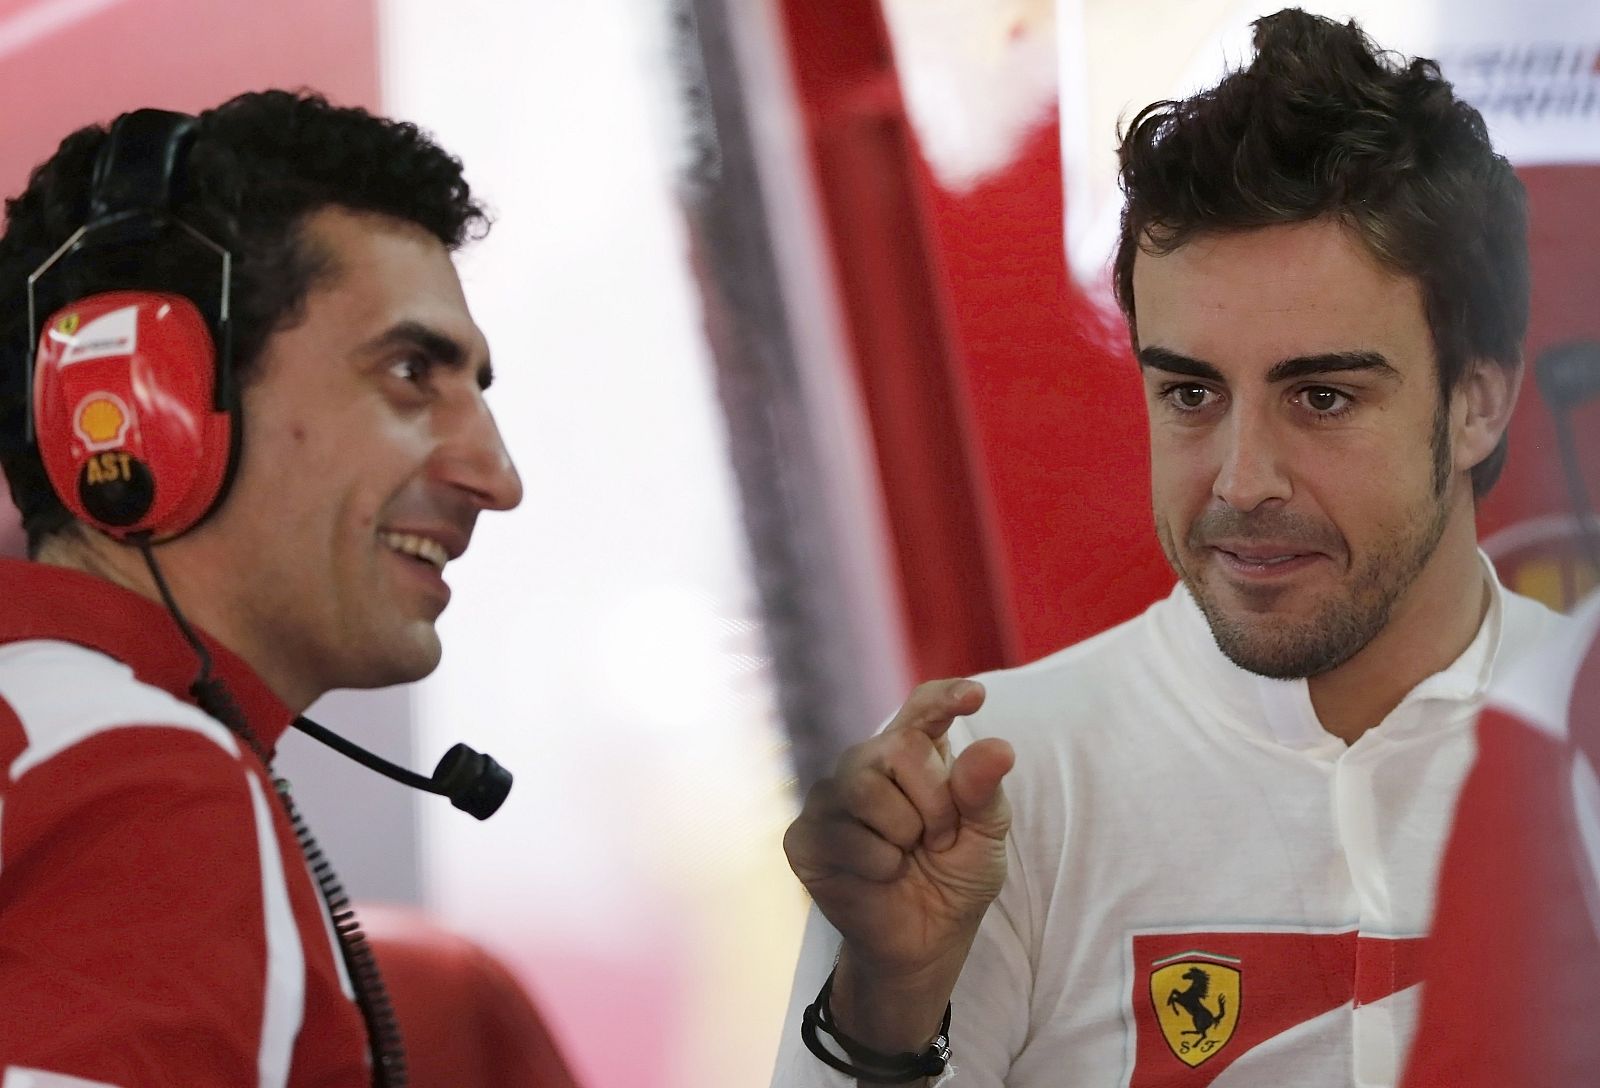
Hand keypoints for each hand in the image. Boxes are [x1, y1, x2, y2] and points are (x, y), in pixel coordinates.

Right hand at [784, 678, 1014, 1045]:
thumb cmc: (954, 879)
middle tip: (938, 839)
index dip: (945, 697)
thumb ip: (984, 792)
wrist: (925, 943)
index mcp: (915, 753)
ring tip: (907, 856)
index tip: (974, 697)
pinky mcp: (805, 836)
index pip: (923, 709)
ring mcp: (829, 798)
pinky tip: (880, 875)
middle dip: (935, 803)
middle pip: (900, 747)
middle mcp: (865, 763)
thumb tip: (999, 748)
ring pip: (865, 787)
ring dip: (904, 833)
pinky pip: (843, 835)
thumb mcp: (986, 838)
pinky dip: (877, 864)